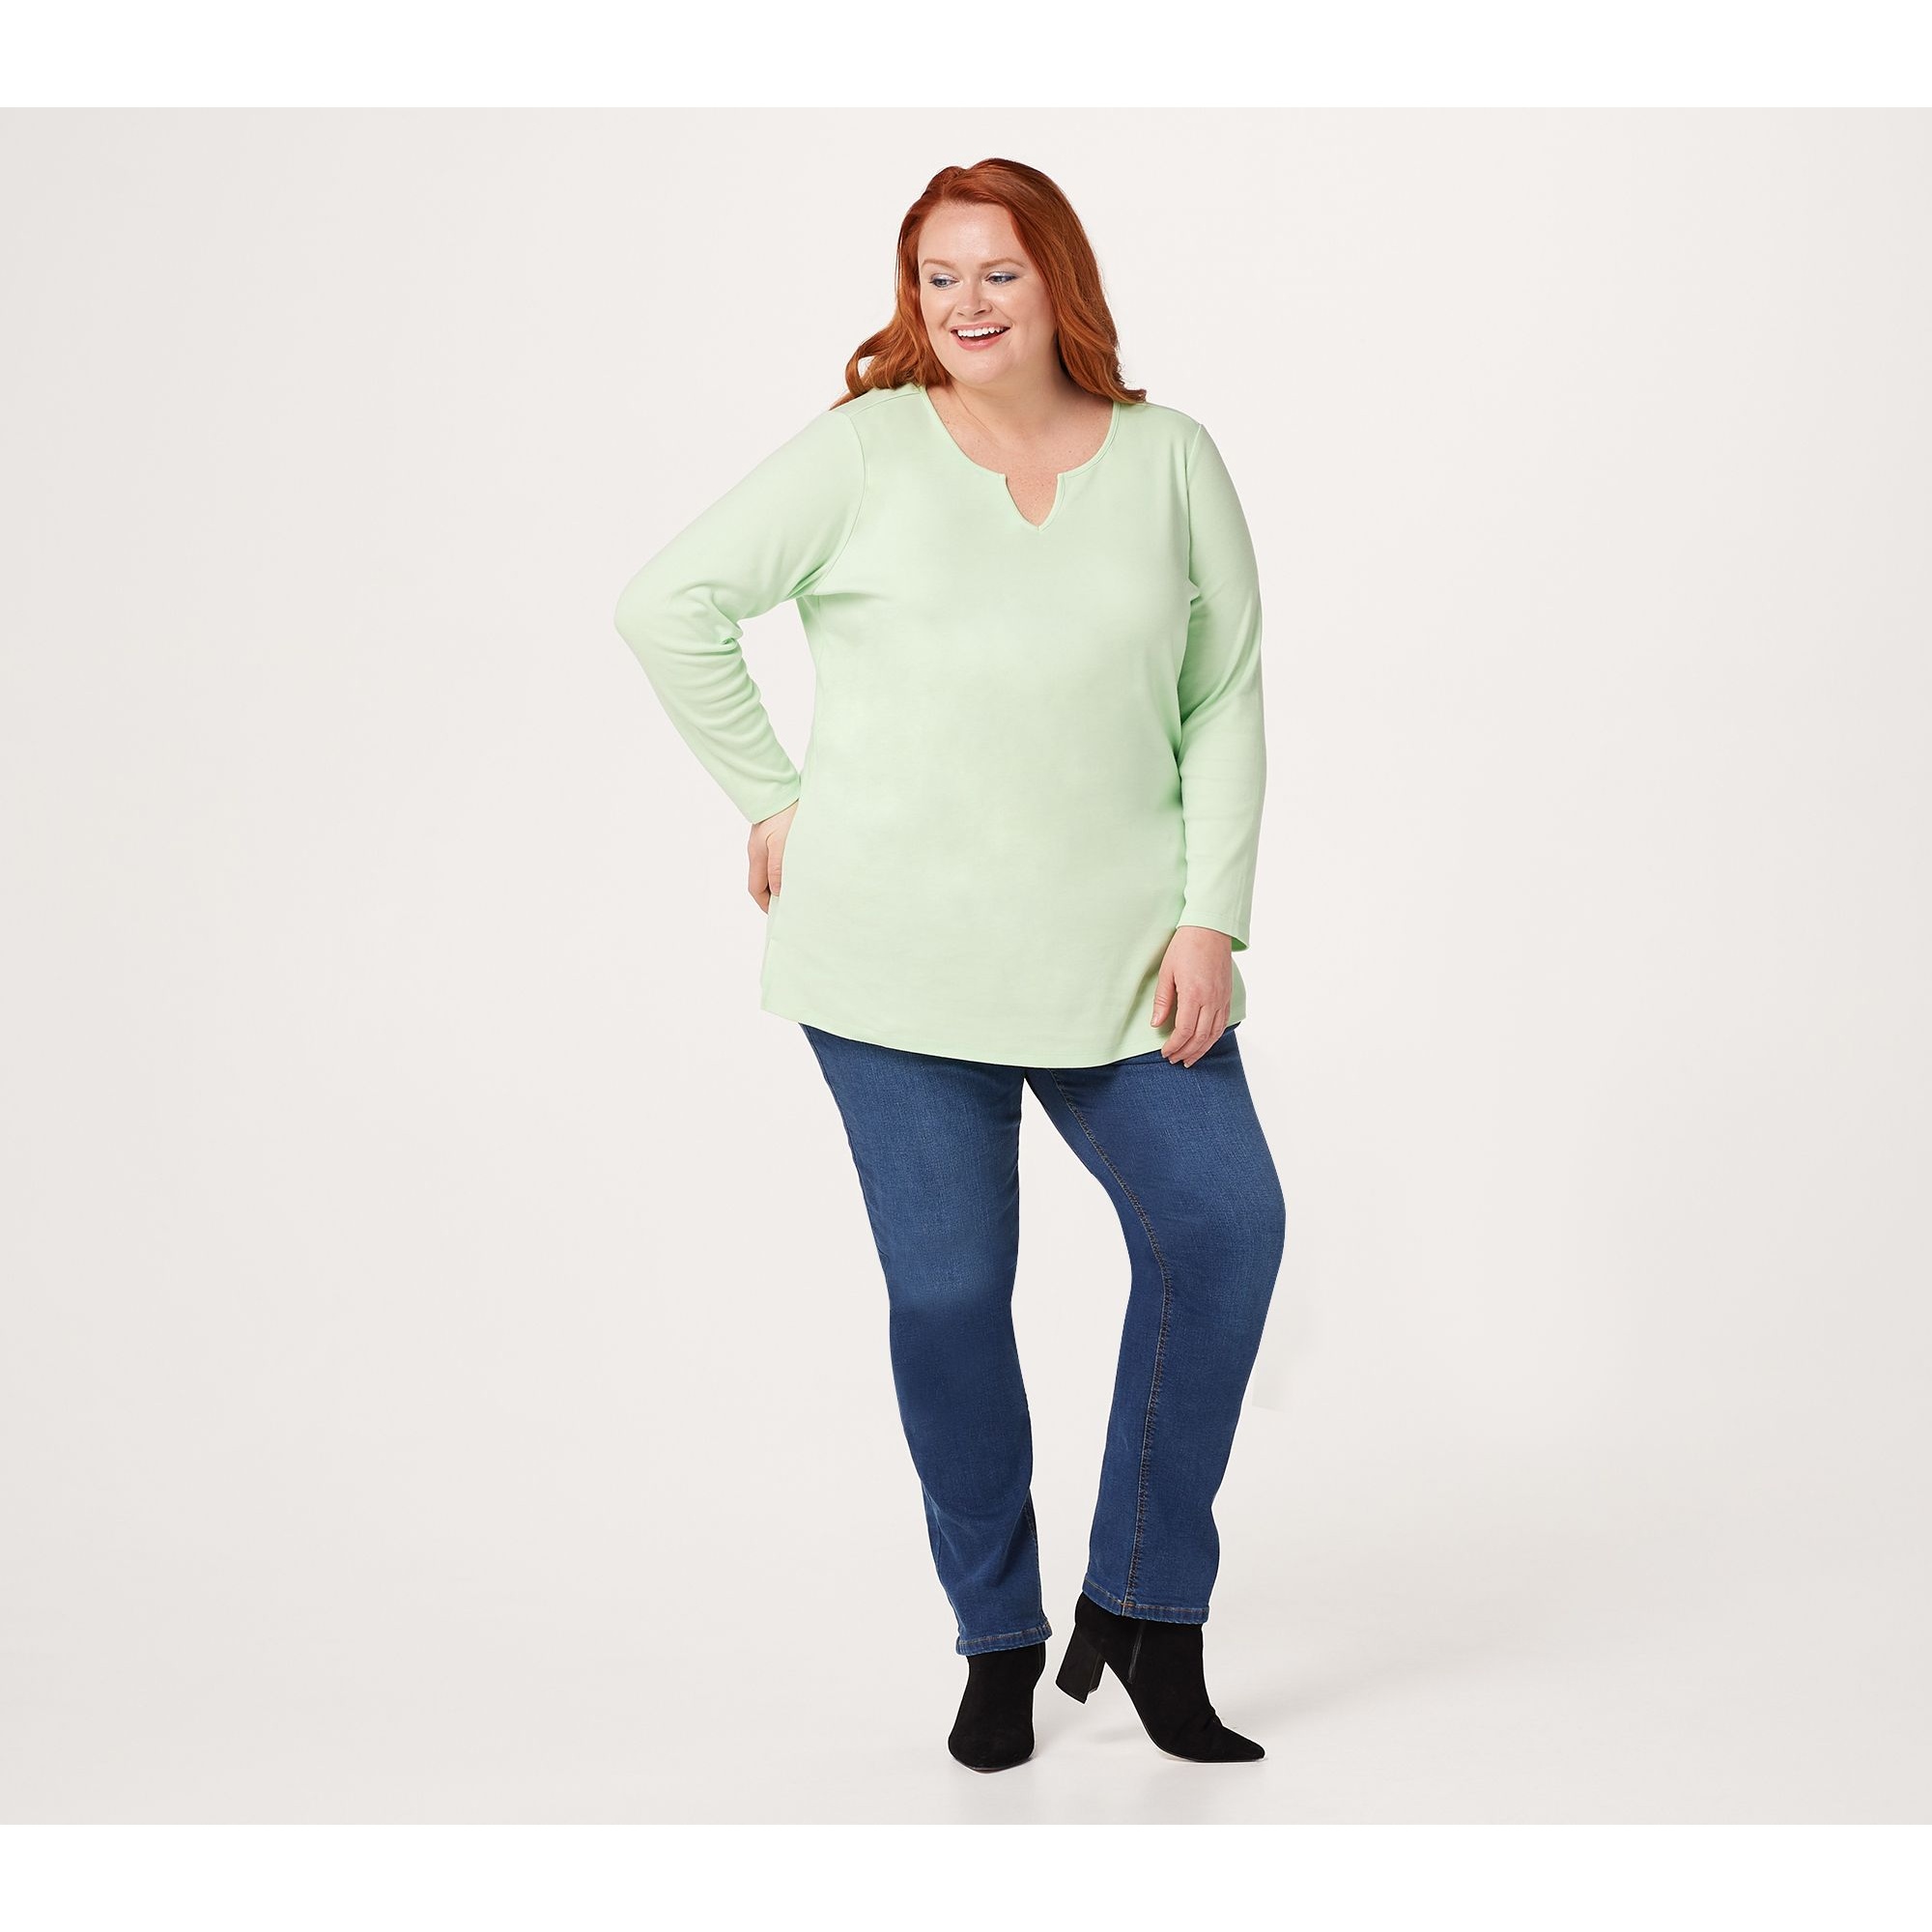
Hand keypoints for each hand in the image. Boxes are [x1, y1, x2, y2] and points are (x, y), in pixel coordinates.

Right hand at [748, 801, 797, 911]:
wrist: (779, 786)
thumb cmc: (783, 812)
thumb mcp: (782, 843)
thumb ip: (779, 868)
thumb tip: (778, 891)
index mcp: (757, 856)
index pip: (756, 889)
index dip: (766, 904)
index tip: (780, 913)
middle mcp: (758, 850)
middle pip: (762, 880)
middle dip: (774, 895)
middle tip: (792, 904)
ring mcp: (764, 841)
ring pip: (770, 868)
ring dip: (781, 879)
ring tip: (799, 887)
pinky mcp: (773, 832)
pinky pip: (776, 855)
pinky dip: (785, 866)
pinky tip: (798, 866)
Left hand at [1150, 926, 1232, 1064]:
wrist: (1210, 929)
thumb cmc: (1185, 947)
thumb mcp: (1167, 972)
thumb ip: (1163, 1000)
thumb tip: (1157, 1024)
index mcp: (1194, 994)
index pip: (1184, 1031)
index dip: (1174, 1046)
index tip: (1165, 1052)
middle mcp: (1211, 999)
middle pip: (1200, 1037)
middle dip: (1186, 1052)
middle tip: (1174, 1060)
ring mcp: (1222, 998)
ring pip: (1214, 1033)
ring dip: (1201, 1049)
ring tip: (1189, 1059)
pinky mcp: (1227, 995)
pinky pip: (1222, 1023)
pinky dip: (1213, 1037)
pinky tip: (1204, 1042)